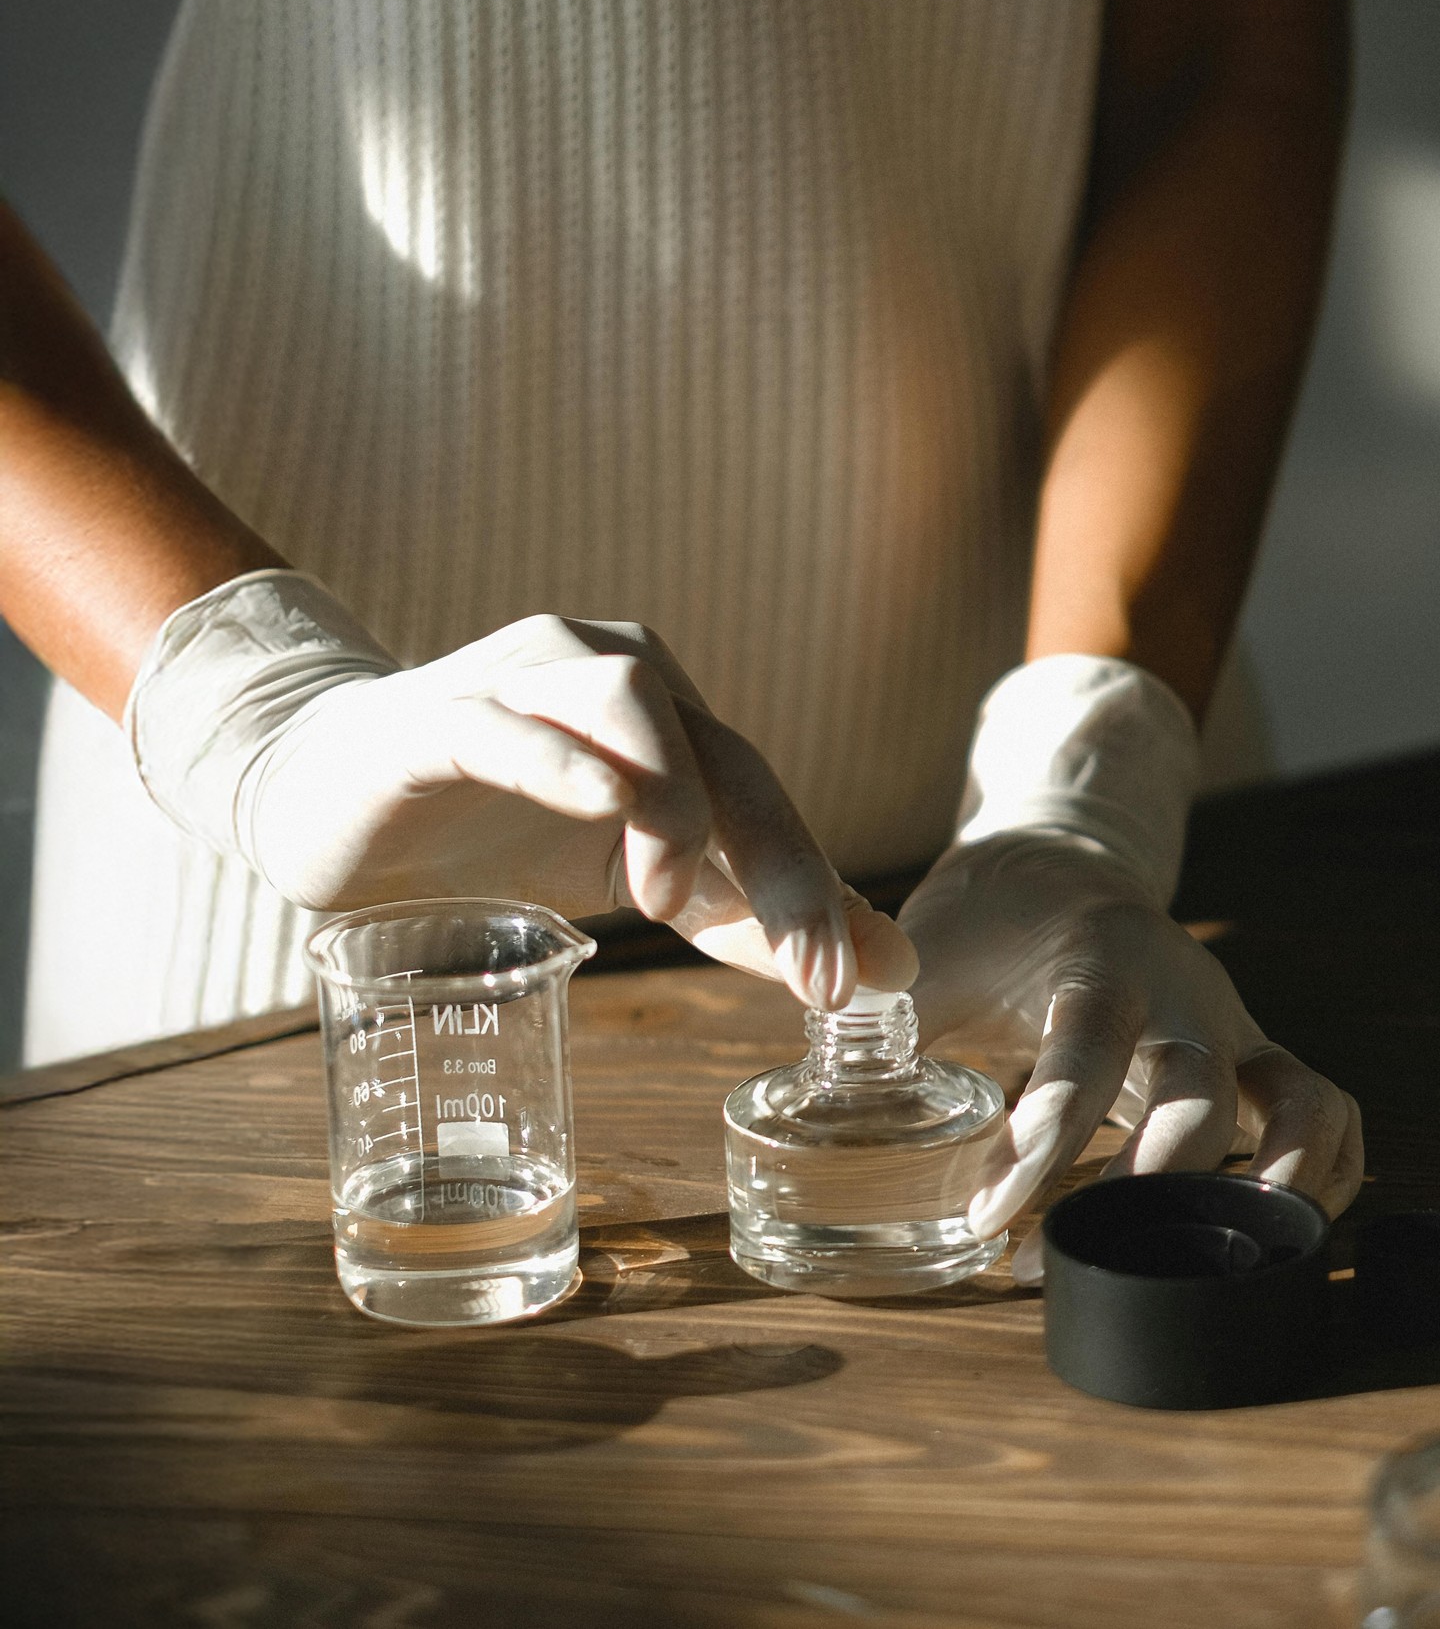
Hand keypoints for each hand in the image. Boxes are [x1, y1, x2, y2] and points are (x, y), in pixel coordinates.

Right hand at [128, 573, 913, 1007]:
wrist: (326, 794)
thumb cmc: (495, 833)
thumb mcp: (641, 885)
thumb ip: (752, 921)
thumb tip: (891, 970)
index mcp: (671, 718)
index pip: (762, 795)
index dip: (812, 886)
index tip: (846, 985)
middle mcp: (612, 675)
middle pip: (721, 753)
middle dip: (776, 862)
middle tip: (803, 963)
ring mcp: (522, 684)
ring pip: (630, 704)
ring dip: (672, 802)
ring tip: (666, 897)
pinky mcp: (435, 715)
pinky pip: (504, 722)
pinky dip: (558, 758)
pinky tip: (599, 804)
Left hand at [900, 829, 1361, 1284]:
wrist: (1060, 864)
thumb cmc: (985, 923)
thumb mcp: (929, 958)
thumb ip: (884, 1026)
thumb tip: (823, 1105)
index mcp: (1098, 955)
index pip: (1086, 1044)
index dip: (1046, 1137)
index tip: (989, 1214)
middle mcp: (1182, 989)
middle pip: (1199, 1088)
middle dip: (1148, 1186)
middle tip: (1069, 1260)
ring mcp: (1230, 1025)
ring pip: (1296, 1098)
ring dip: (1273, 1186)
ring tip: (1216, 1267)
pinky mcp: (1253, 1059)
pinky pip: (1324, 1110)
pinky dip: (1322, 1172)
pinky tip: (1270, 1234)